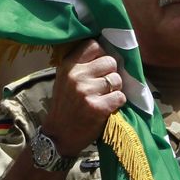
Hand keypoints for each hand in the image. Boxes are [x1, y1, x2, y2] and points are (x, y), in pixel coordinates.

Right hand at [41, 39, 126, 156]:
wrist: (59, 134)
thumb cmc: (65, 105)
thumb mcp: (66, 79)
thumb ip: (82, 65)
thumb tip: (108, 52)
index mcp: (69, 66)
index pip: (94, 46)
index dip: (102, 55)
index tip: (101, 66)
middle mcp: (77, 76)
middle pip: (110, 62)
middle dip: (112, 73)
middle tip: (105, 85)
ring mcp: (87, 92)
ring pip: (117, 80)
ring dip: (116, 89)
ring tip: (105, 97)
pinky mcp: (98, 108)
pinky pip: (120, 97)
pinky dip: (118, 102)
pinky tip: (108, 107)